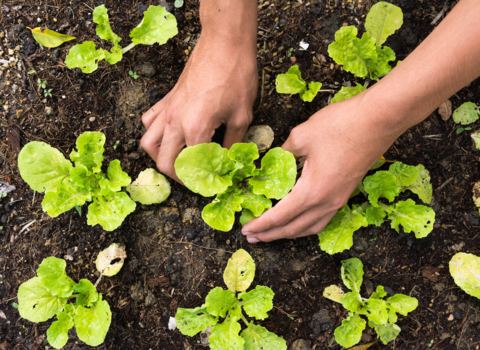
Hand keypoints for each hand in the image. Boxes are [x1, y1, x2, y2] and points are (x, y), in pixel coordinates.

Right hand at [140, 35, 257, 181]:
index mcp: (195, 129)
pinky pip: (150, 121)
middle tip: (195, 179)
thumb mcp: (242, 116)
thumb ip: (233, 144)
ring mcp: (167, 109)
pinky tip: (170, 135)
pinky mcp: (167, 99)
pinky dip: (155, 134)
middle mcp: (175, 122)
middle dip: (178, 177)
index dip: (202, 181)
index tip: (213, 183)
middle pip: (164, 162)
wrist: (224, 43)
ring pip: (148, 143)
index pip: (191, 167)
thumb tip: (229, 162)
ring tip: (178, 161)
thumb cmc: (236, 76)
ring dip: (161, 157)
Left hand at [241, 92, 400, 242]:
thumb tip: (272, 161)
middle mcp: (326, 202)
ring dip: (289, 233)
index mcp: (312, 191)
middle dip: (271, 234)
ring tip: (272, 233)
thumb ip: (282, 153)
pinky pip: (323, 219)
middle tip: (252, 236)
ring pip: (310, 227)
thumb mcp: (301, 136)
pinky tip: (299, 220)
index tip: (246, 230)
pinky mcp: (346, 193)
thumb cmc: (341, 125)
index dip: (261, 225)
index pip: (279, 216)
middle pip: (294, 228)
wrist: (379, 119)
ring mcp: (339, 199)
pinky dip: (306, 225)